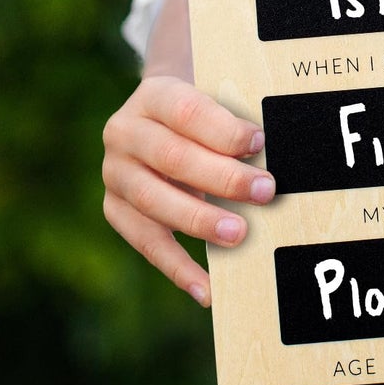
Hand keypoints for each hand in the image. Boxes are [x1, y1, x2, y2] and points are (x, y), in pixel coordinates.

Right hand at [101, 76, 274, 305]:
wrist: (158, 121)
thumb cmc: (202, 117)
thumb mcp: (212, 104)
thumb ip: (234, 124)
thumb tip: (269, 157)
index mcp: (153, 95)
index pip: (187, 110)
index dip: (223, 129)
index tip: (259, 144)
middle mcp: (124, 132)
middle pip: (173, 157)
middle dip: (222, 177)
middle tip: (265, 191)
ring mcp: (114, 173)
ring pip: (155, 201)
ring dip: (200, 221)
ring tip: (239, 235)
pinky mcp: (114, 209)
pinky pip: (146, 242)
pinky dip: (178, 268)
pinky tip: (207, 289)